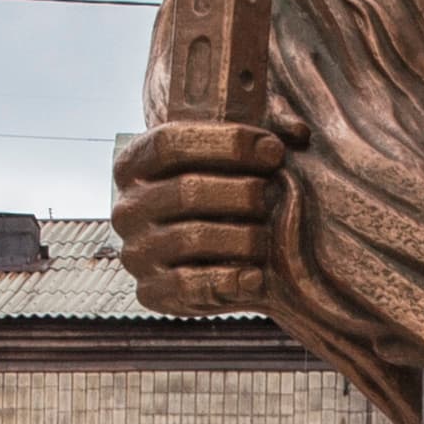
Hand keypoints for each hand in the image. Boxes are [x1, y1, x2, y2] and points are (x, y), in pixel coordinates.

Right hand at [112, 117, 285, 314]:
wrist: (212, 262)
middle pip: (186, 190)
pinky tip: (255, 275)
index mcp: (132, 166)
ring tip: (268, 236)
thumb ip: (263, 139)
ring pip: (193, 238)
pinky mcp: (151, 292)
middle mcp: (126, 209)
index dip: (226, 142)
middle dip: (244, 192)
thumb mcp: (232, 162)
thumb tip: (297, 131)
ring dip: (243, 236)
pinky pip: (189, 285)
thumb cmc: (222, 198)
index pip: (168, 142)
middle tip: (274, 196)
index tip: (273, 150)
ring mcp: (135, 253)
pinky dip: (229, 280)